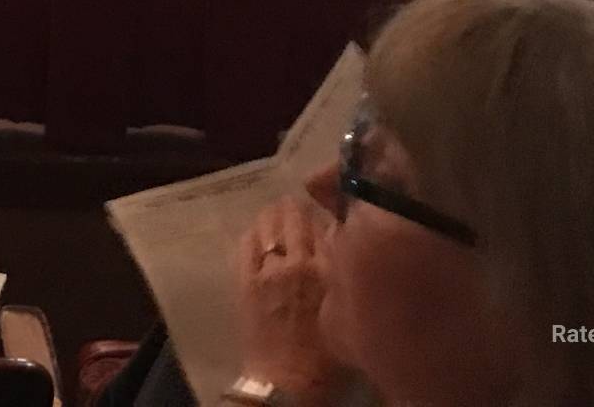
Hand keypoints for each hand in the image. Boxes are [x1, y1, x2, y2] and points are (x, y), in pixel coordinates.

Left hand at [232, 197, 342, 405]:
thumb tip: (341, 249)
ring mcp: (268, 270)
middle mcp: (300, 264)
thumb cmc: (328, 357)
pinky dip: (252, 232)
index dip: (324, 216)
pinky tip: (257, 232)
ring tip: (277, 214)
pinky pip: (245, 243)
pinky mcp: (244, 279)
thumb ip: (344, 277)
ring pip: (268, 224)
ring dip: (273, 215)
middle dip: (297, 209)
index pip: (327, 225)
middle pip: (296, 217)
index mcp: (331, 273)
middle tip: (298, 209)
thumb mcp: (348, 312)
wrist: (288, 383)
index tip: (325, 215)